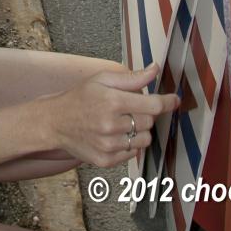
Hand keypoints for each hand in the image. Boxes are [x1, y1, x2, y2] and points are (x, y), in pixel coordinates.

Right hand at [46, 63, 176, 166]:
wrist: (55, 121)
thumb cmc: (79, 97)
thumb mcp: (102, 79)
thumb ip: (131, 77)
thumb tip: (154, 70)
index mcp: (112, 101)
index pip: (153, 106)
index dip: (167, 102)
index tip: (175, 100)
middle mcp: (112, 125)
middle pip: (150, 123)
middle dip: (145, 114)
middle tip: (128, 108)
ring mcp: (109, 145)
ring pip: (144, 140)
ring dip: (138, 131)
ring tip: (120, 122)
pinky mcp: (106, 160)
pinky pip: (132, 153)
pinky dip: (128, 144)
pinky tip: (113, 135)